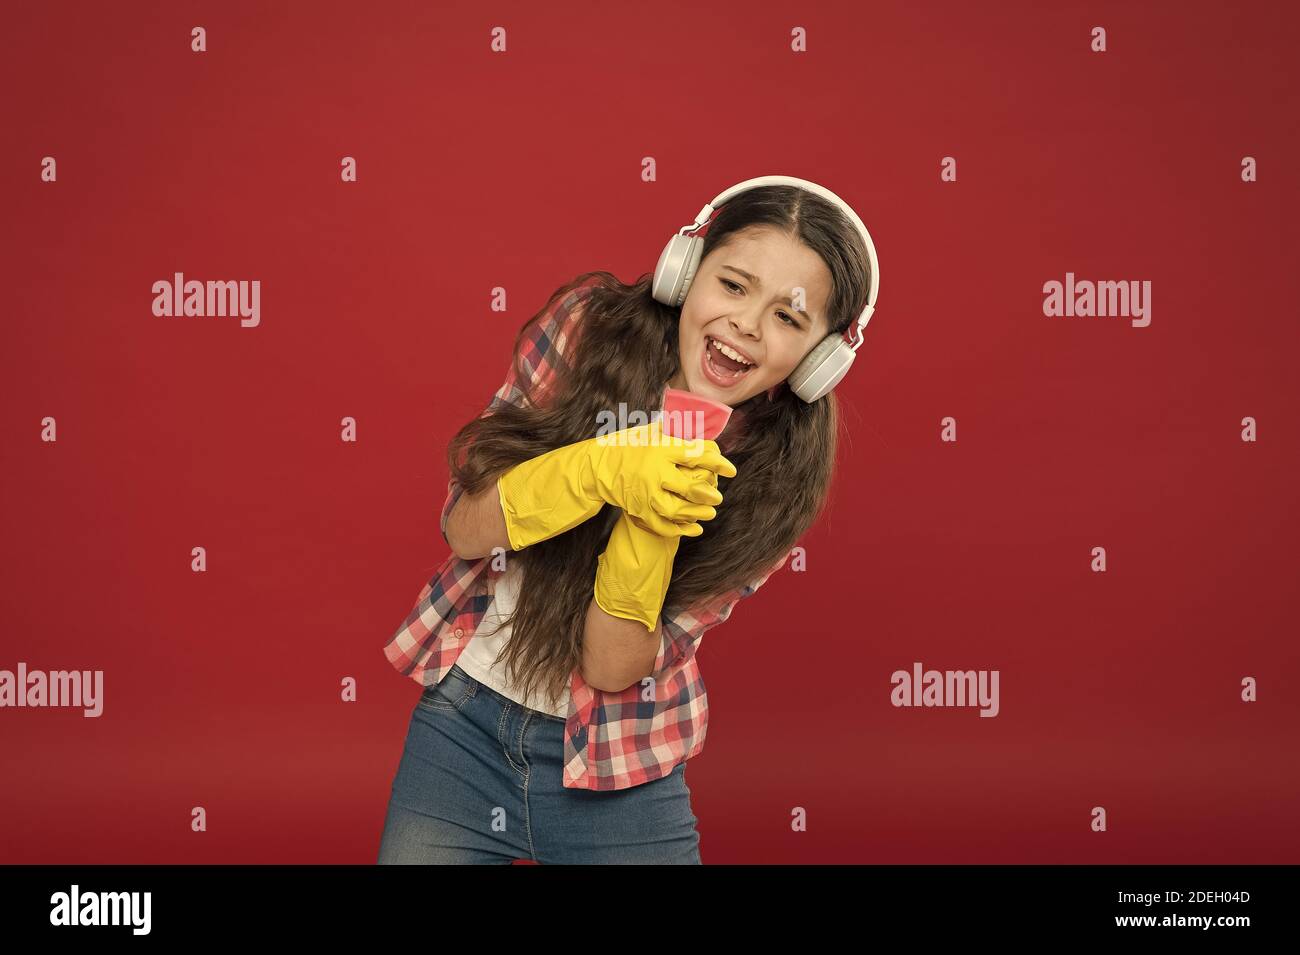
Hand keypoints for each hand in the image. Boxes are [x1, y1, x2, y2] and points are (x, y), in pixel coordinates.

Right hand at [585, 420, 734, 537]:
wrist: (598, 466)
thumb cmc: (628, 445)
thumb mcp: (651, 431)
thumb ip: (676, 432)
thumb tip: (704, 432)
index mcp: (661, 449)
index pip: (697, 456)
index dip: (718, 463)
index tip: (731, 470)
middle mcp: (655, 472)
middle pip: (690, 487)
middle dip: (709, 494)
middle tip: (718, 496)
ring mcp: (646, 493)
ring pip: (677, 510)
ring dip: (698, 513)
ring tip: (710, 513)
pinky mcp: (639, 510)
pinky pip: (662, 525)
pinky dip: (680, 530)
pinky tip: (694, 529)